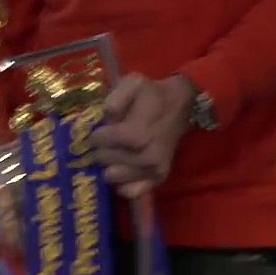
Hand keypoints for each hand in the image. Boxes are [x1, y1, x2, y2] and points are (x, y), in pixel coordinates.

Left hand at [91, 74, 194, 197]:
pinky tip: (119, 174)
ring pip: (116, 176)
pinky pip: (134, 191)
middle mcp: (147, 155)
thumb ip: (116, 97)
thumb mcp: (133, 82)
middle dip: (99, 150)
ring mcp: (154, 169)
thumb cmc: (152, 93)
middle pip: (106, 159)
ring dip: (108, 166)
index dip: (95, 135)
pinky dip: (123, 185)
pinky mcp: (159, 177)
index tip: (97, 130)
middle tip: (101, 143)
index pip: (102, 142)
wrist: (180, 104)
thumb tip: (105, 116)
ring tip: (110, 155)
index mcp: (138, 133)